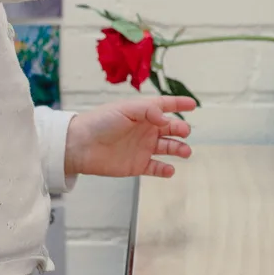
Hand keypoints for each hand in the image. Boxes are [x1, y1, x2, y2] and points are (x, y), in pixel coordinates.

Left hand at [63, 95, 195, 180]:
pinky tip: (170, 170)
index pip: (165, 106)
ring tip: (185, 152)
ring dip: (179, 149)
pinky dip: (165, 170)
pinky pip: (156, 167)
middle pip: (171, 128)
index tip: (193, 105)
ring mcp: (143, 147)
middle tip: (185, 132)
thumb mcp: (125, 110)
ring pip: (168, 148)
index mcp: (143, 113)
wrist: (80, 146)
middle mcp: (145, 129)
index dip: (179, 104)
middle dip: (181, 129)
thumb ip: (148, 111)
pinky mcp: (137, 164)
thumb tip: (167, 120)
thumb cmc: (100, 122)